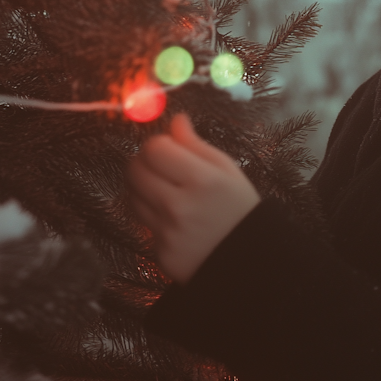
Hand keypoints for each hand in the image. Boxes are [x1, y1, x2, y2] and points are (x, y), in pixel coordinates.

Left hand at [126, 112, 261, 283]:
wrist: (247, 261)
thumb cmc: (238, 208)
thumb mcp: (227, 170)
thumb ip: (197, 144)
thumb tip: (176, 120)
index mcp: (202, 180)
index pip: (155, 148)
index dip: (158, 144)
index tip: (167, 148)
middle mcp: (180, 205)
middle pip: (135, 170)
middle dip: (143, 161)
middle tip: (159, 165)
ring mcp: (167, 232)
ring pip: (132, 196)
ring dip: (143, 188)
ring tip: (165, 190)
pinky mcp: (159, 252)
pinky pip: (143, 224)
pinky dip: (152, 216)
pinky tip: (173, 217)